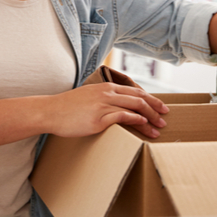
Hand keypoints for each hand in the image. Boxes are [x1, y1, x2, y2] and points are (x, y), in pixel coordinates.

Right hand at [47, 83, 168, 138]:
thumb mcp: (90, 96)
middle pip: (139, 98)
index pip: (135, 91)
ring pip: (134, 107)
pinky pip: (122, 116)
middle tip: (165, 117)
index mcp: (106, 87)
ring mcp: (103, 105)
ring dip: (149, 118)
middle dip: (155, 108)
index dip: (151, 99)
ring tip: (158, 129)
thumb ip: (105, 98)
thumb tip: (118, 106)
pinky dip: (135, 120)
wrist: (51, 111)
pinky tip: (143, 125)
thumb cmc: (69, 107)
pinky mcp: (98, 119)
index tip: (161, 107)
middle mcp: (107, 93)